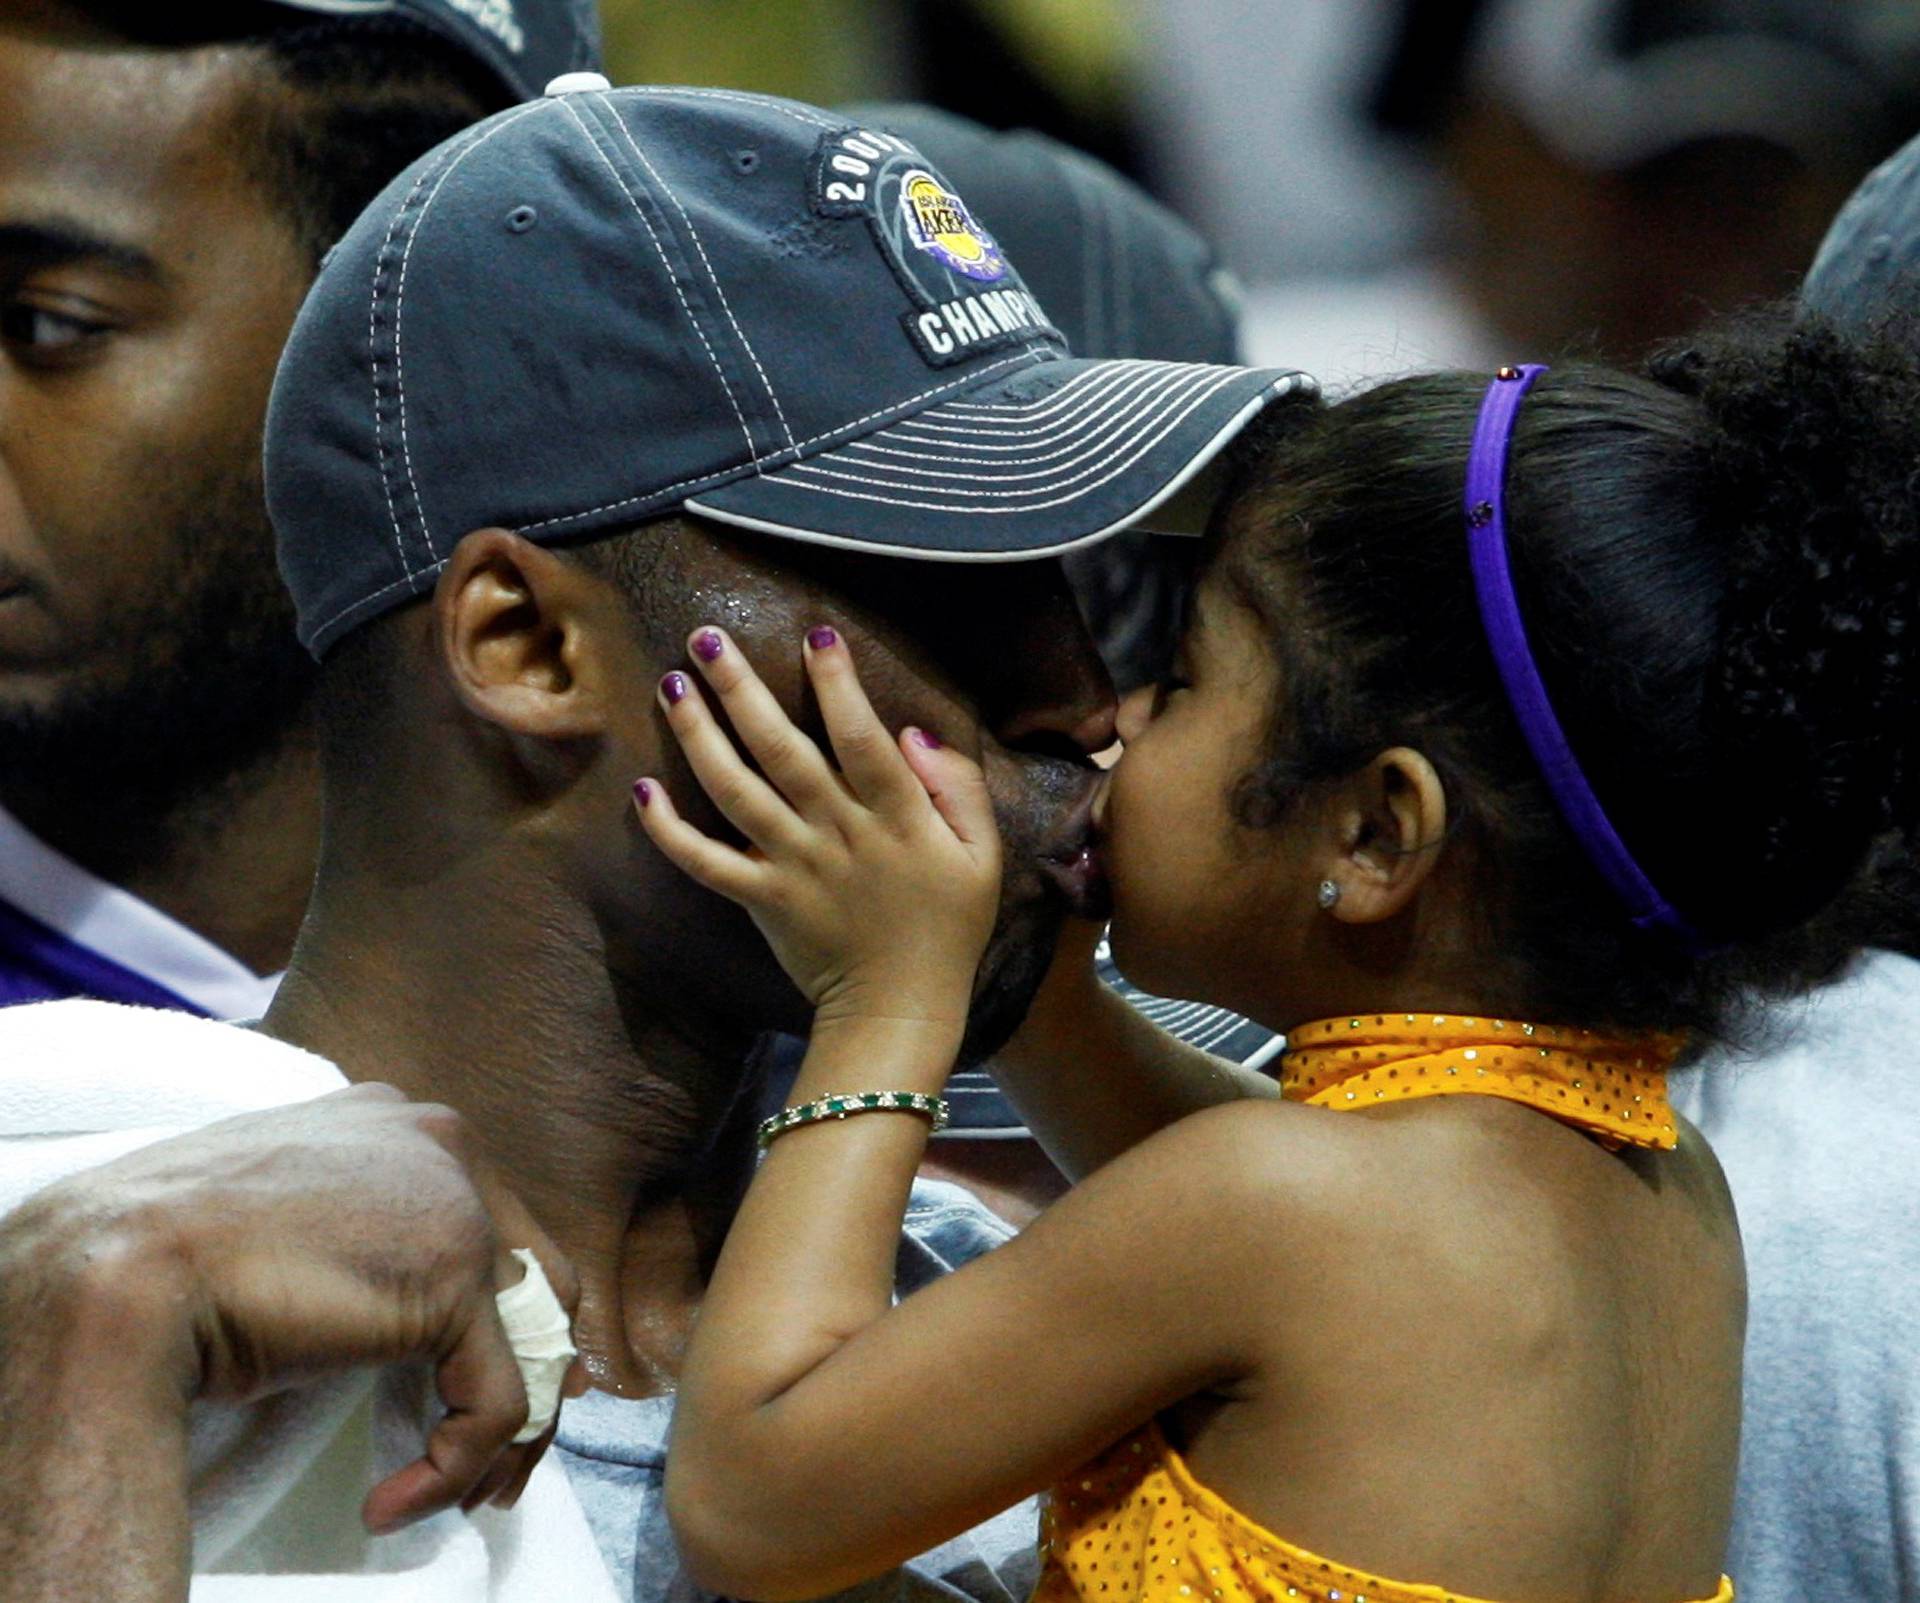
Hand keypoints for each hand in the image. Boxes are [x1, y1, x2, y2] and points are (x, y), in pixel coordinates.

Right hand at [1, 1084, 581, 1534]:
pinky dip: (455, 1466)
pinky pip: (495, 1401)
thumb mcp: (289, 1216)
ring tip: (465, 1492)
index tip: (476, 1381)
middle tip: (499, 1454)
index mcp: (401, 1123)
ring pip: (537, 1338)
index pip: (493, 1217)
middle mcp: (443, 1146)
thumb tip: (396, 1303)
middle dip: (535, 1370)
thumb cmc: (176, 1251)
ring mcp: (457, 1208)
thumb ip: (358, 1232)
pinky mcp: (452, 1283)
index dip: (503, 1309)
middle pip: (537, 1270)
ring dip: (508, 1434)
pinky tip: (390, 1505)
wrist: (122, 1273)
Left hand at [635, 625, 1000, 1031]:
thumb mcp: (982, 854)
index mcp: (896, 816)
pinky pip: (706, 863)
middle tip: (707, 638)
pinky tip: (643, 791)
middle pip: (781, 749)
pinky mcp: (761, 900)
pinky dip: (669, 832)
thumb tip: (910, 733)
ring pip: (736, 792)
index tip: (815, 633)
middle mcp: (838, 833)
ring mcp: (793, 866)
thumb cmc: (948, 926)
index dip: (837, 683)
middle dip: (741, 689)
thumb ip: (956, 788)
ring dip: (699, 737)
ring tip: (671, 686)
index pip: (860, 736)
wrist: (901, 1008)